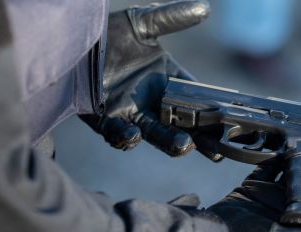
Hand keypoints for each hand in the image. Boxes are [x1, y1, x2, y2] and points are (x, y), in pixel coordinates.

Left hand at [81, 1, 209, 154]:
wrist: (71, 41)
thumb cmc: (108, 33)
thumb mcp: (142, 23)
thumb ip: (171, 18)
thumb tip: (204, 8)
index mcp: (166, 81)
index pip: (196, 98)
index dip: (213, 111)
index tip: (229, 120)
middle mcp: (152, 101)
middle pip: (183, 123)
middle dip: (200, 137)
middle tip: (216, 148)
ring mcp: (130, 112)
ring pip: (155, 134)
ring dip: (170, 141)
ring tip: (185, 145)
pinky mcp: (106, 119)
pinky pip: (119, 133)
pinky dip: (126, 137)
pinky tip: (134, 135)